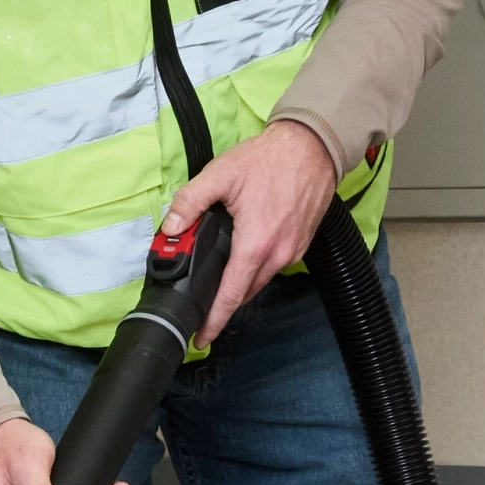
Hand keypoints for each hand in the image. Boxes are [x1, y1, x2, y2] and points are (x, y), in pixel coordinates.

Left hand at [157, 116, 341, 338]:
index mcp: (255, 245)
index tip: (201, 339)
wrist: (313, 145)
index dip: (214, 321)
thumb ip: (189, 202)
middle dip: (223, 302)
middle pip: (245, 292)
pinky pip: (274, 266)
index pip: (230, 296)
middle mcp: (277, 255)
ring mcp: (293, 251)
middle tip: (203, 304)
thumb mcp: (220, 174)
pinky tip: (246, 253)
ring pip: (260, 280)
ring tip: (222, 276)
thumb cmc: (270, 158)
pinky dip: (257, 267)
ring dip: (241, 282)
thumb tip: (171, 228)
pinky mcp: (301, 245)